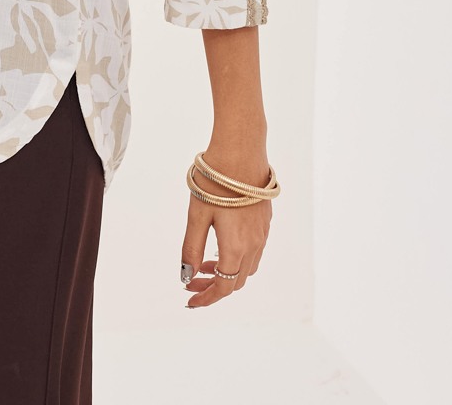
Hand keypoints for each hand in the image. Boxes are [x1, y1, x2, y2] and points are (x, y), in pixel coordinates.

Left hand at [181, 153, 271, 309]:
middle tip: (191, 282)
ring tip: (204, 264)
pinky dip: (237, 258)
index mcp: (237, 248)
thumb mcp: (197, 215)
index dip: (205, 298)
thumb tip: (186, 275)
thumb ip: (192, 248)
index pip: (223, 287)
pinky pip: (254, 251)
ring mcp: (263, 232)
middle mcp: (255, 245)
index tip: (189, 301)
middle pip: (236, 281)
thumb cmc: (215, 181)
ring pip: (248, 267)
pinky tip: (222, 244)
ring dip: (227, 272)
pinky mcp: (265, 220)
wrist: (241, 150)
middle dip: (213, 287)